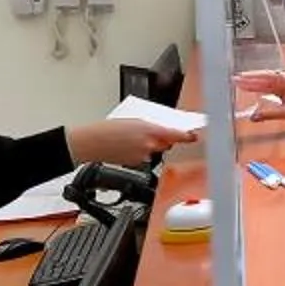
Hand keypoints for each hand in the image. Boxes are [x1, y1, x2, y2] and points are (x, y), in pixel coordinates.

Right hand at [67, 116, 197, 162]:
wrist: (91, 143)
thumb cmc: (106, 129)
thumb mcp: (132, 121)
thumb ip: (150, 126)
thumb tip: (161, 130)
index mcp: (149, 130)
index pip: (175, 135)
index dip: (186, 137)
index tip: (193, 136)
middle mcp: (149, 146)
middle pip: (166, 144)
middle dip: (164, 140)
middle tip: (153, 134)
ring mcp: (142, 157)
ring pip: (154, 152)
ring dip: (149, 147)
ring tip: (132, 140)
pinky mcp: (135, 164)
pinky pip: (144, 158)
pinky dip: (140, 153)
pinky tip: (127, 147)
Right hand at [234, 70, 284, 125]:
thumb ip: (269, 114)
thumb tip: (253, 117)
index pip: (265, 77)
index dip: (250, 78)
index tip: (239, 78)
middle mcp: (284, 77)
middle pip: (263, 77)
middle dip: (248, 78)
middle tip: (234, 79)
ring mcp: (284, 80)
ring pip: (264, 80)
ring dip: (252, 81)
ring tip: (238, 82)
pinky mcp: (283, 84)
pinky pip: (268, 84)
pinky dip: (259, 85)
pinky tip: (250, 86)